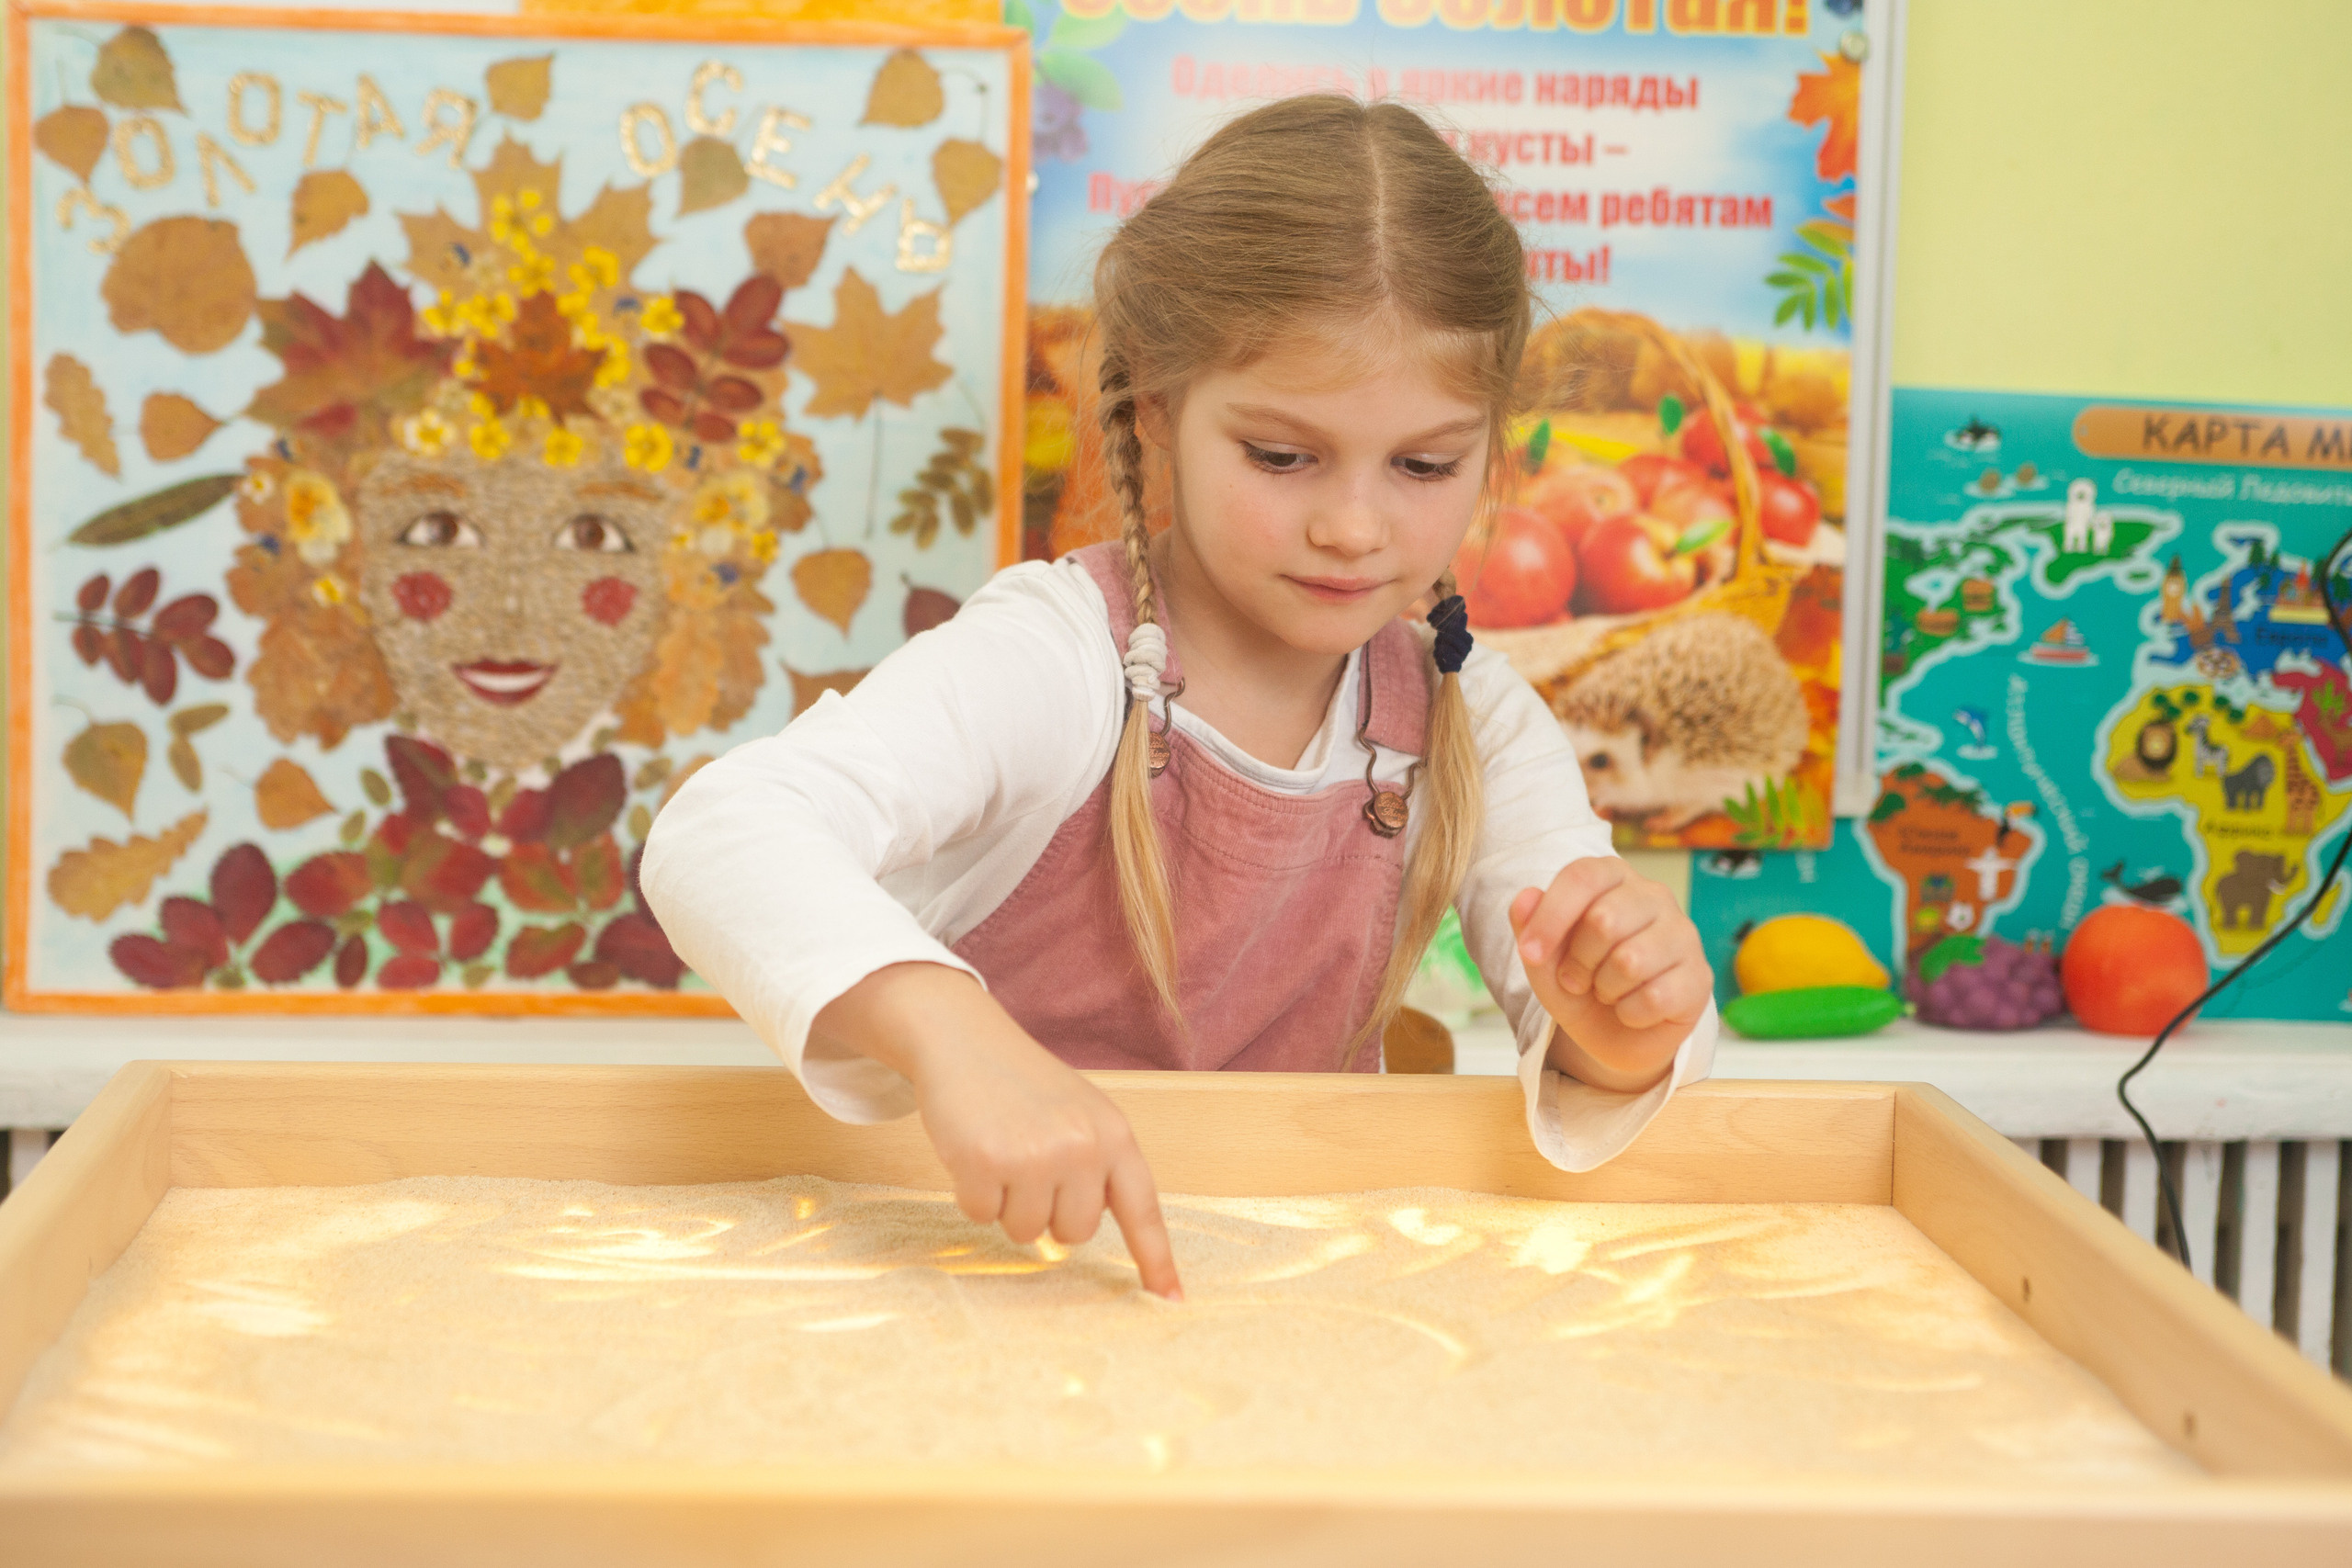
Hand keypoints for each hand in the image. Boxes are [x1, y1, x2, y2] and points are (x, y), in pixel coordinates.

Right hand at [810, 963, 1182, 1298]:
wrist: (966, 1039)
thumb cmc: (1024, 1085)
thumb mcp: (1081, 1114)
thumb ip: (1098, 1166)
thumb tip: (1084, 1231)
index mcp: (1114, 1134)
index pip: (1143, 1208)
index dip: (1156, 1258)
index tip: (1171, 1299)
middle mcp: (1082, 1146)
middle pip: (1074, 1234)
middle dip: (1049, 1214)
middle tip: (1030, 1169)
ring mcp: (1035, 1155)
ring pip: (1026, 1231)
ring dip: (1008, 1205)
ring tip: (1002, 1155)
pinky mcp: (986, 1161)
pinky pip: (982, 1217)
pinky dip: (972, 1195)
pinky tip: (973, 1153)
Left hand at [1509, 858, 1711, 1091]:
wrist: (1617, 1034)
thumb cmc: (1581, 982)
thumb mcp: (1544, 960)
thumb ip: (1530, 927)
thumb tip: (1526, 897)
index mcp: (1614, 877)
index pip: (1583, 876)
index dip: (1550, 916)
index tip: (1529, 953)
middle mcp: (1655, 896)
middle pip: (1604, 920)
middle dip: (1578, 961)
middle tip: (1577, 979)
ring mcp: (1684, 934)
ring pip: (1630, 961)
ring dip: (1605, 990)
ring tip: (1607, 992)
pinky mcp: (1699, 977)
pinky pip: (1654, 998)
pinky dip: (1629, 1014)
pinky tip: (1632, 1010)